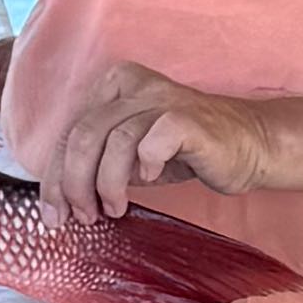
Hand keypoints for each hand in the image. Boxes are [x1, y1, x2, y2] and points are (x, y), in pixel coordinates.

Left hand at [31, 58, 280, 220]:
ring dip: (106, 184)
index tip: (54, 214)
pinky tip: (151, 179)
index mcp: (113, 86)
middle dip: (74, 184)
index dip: (55, 178)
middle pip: (84, 135)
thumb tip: (58, 200)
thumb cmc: (184, 151)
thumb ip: (95, 161)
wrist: (247, 144)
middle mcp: (134, 86)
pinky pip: (152, 141)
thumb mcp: (129, 153)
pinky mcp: (187, 118)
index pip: (69, 132)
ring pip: (113, 141)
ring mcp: (162, 99)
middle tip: (83, 216)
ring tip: (115, 208)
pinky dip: (145, 166)